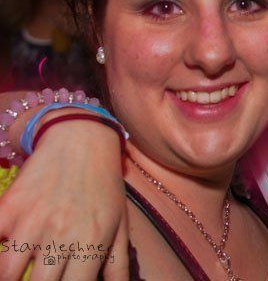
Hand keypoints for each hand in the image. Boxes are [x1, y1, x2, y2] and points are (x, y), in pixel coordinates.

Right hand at [0, 119, 128, 279]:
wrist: (80, 139)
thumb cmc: (103, 185)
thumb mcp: (119, 223)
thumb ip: (117, 264)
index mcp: (91, 242)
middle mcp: (60, 234)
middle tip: (42, 277)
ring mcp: (30, 221)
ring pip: (8, 273)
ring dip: (11, 275)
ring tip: (19, 271)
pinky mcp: (7, 208)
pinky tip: (5, 248)